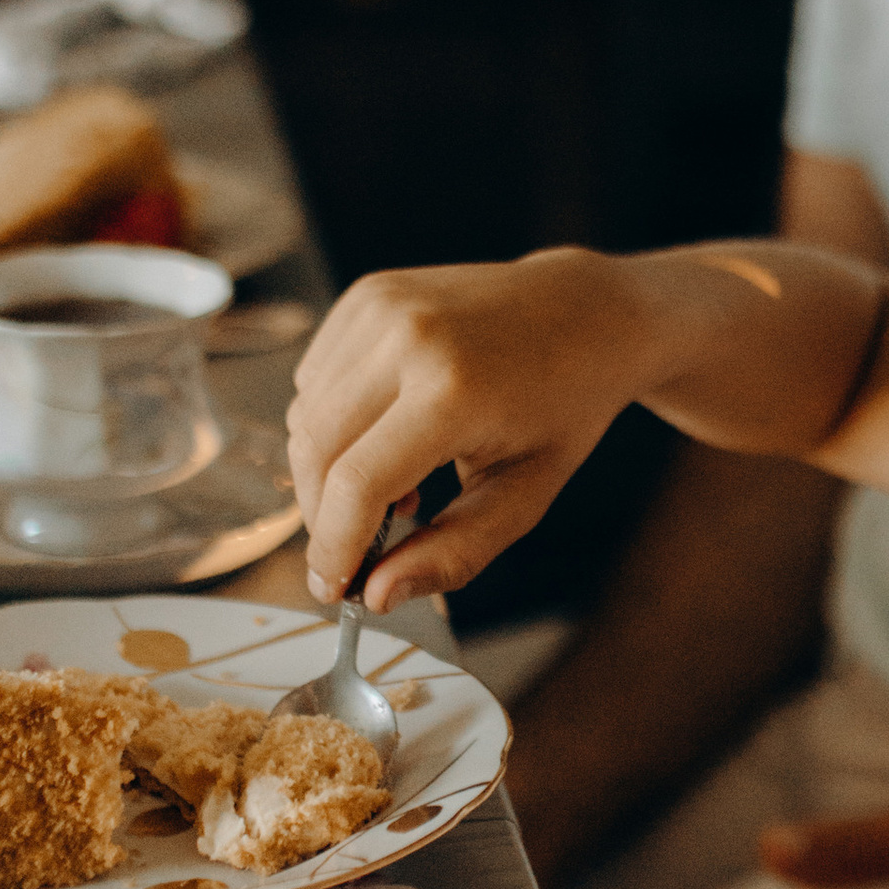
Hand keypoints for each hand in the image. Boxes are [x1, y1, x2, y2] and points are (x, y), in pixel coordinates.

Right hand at [287, 252, 646, 605]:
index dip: (333, 548)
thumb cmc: (562, 410)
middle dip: (322, 516)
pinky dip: (333, 420)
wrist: (583, 312)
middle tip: (358, 550)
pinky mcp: (369, 293)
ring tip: (400, 485)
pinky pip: (315, 378)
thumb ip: (454, 553)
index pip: (356, 483)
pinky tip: (390, 432)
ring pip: (305, 415)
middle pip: (315, 451)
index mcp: (455, 390)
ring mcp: (383, 307)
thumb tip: (378, 594)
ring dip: (328, 469)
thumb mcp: (525, 495)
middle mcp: (408, 337)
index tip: (333, 589)